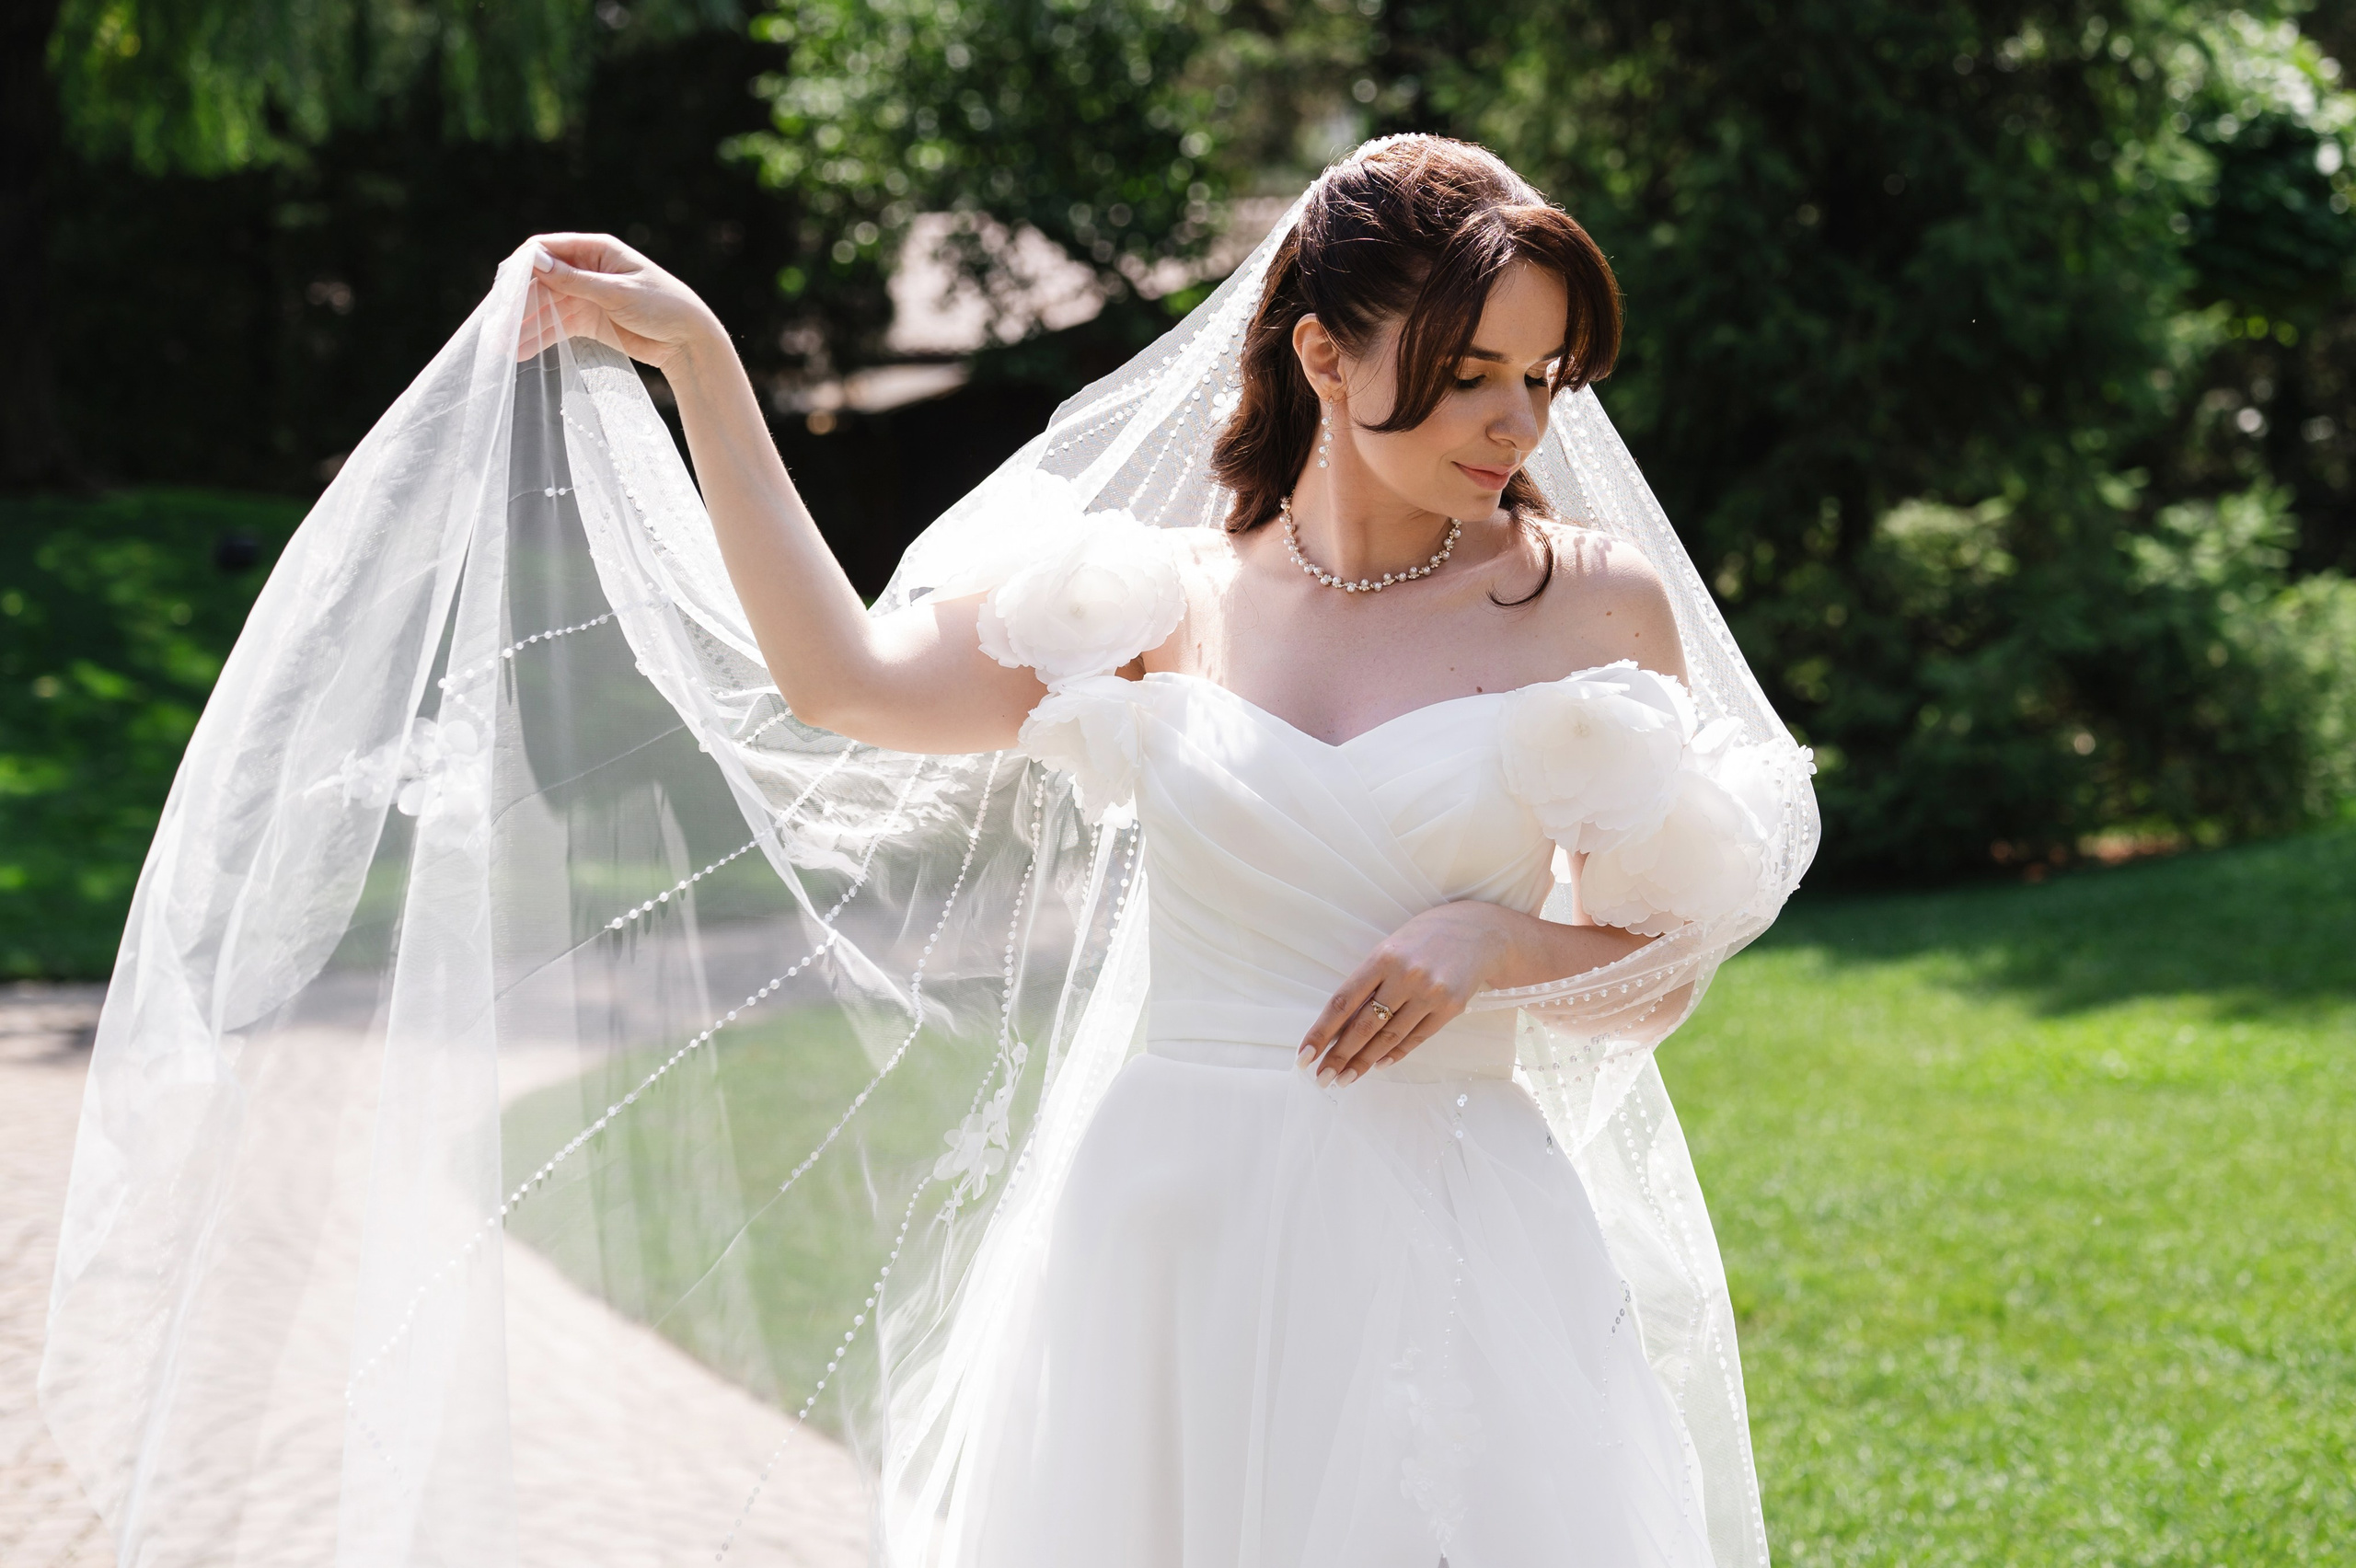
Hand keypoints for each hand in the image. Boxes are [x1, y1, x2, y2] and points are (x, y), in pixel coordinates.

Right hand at [515, 232, 725, 369]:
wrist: (690, 342)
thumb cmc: (663, 307)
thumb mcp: (618, 293)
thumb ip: (576, 280)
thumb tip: (535, 262)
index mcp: (597, 250)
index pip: (548, 249)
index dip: (523, 266)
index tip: (505, 289)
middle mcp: (588, 269)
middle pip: (542, 281)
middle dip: (519, 302)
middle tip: (497, 325)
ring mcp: (587, 295)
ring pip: (547, 306)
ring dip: (525, 323)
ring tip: (502, 344)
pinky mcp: (589, 321)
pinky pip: (558, 326)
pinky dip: (540, 337)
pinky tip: (521, 351)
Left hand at [1297, 901, 1517, 1087]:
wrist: (1479, 932)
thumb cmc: (1424, 938)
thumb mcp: (1391, 948)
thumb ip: (1369, 981)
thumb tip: (1339, 1025)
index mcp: (1383, 957)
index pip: (1343, 1002)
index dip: (1321, 1031)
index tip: (1304, 1054)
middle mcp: (1405, 975)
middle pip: (1364, 1025)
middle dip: (1339, 1056)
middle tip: (1321, 1077)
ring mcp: (1430, 993)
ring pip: (1389, 1037)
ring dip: (1363, 1062)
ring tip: (1345, 1079)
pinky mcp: (1451, 1007)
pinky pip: (1416, 1038)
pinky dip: (1394, 1054)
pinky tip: (1377, 1065)